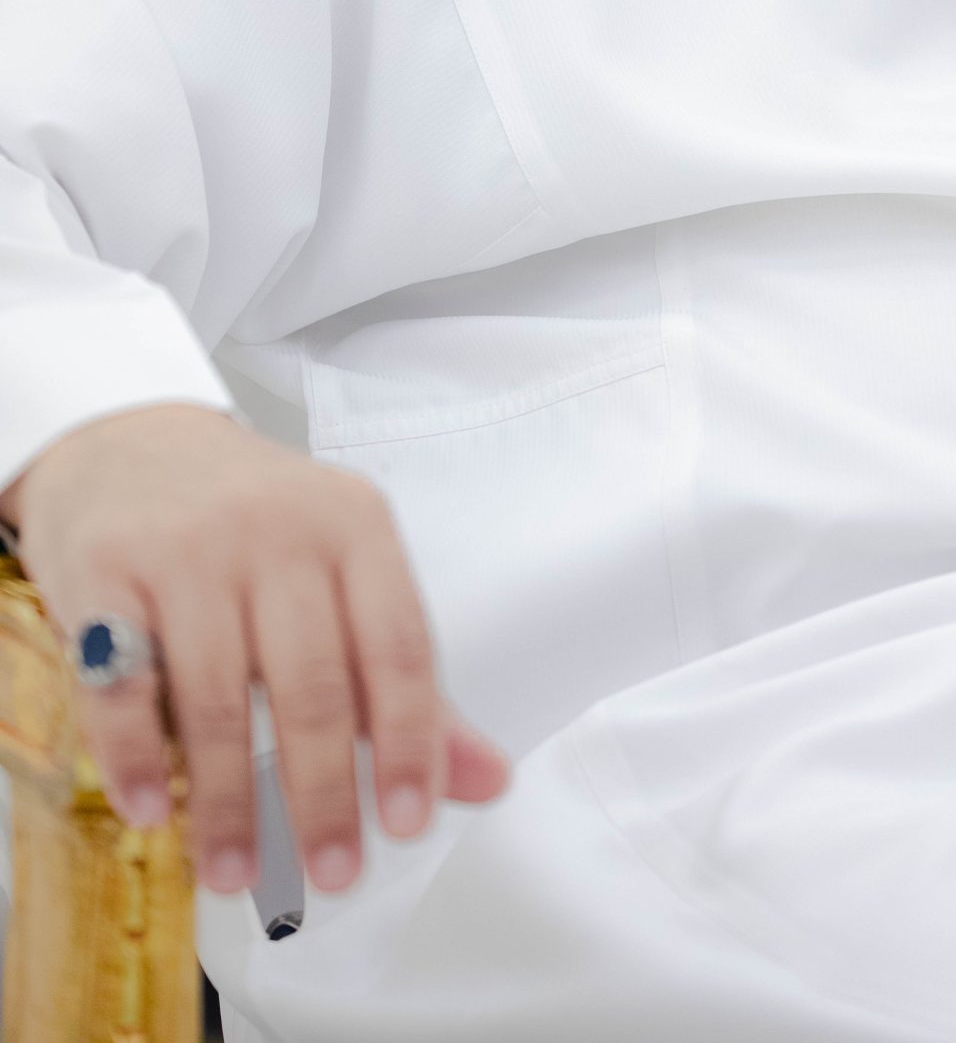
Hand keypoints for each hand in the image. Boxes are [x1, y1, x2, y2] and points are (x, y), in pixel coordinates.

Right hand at [1, 404, 508, 894]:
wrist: (133, 444)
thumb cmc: (253, 526)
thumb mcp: (343, 577)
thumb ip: (408, 682)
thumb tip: (486, 780)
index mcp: (355, 525)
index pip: (397, 645)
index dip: (407, 743)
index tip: (406, 825)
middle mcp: (278, 528)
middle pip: (312, 681)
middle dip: (323, 794)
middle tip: (332, 875)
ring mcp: (189, 545)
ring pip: (217, 693)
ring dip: (228, 799)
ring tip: (235, 874)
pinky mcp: (105, 565)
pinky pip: (121, 677)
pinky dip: (135, 753)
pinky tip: (153, 809)